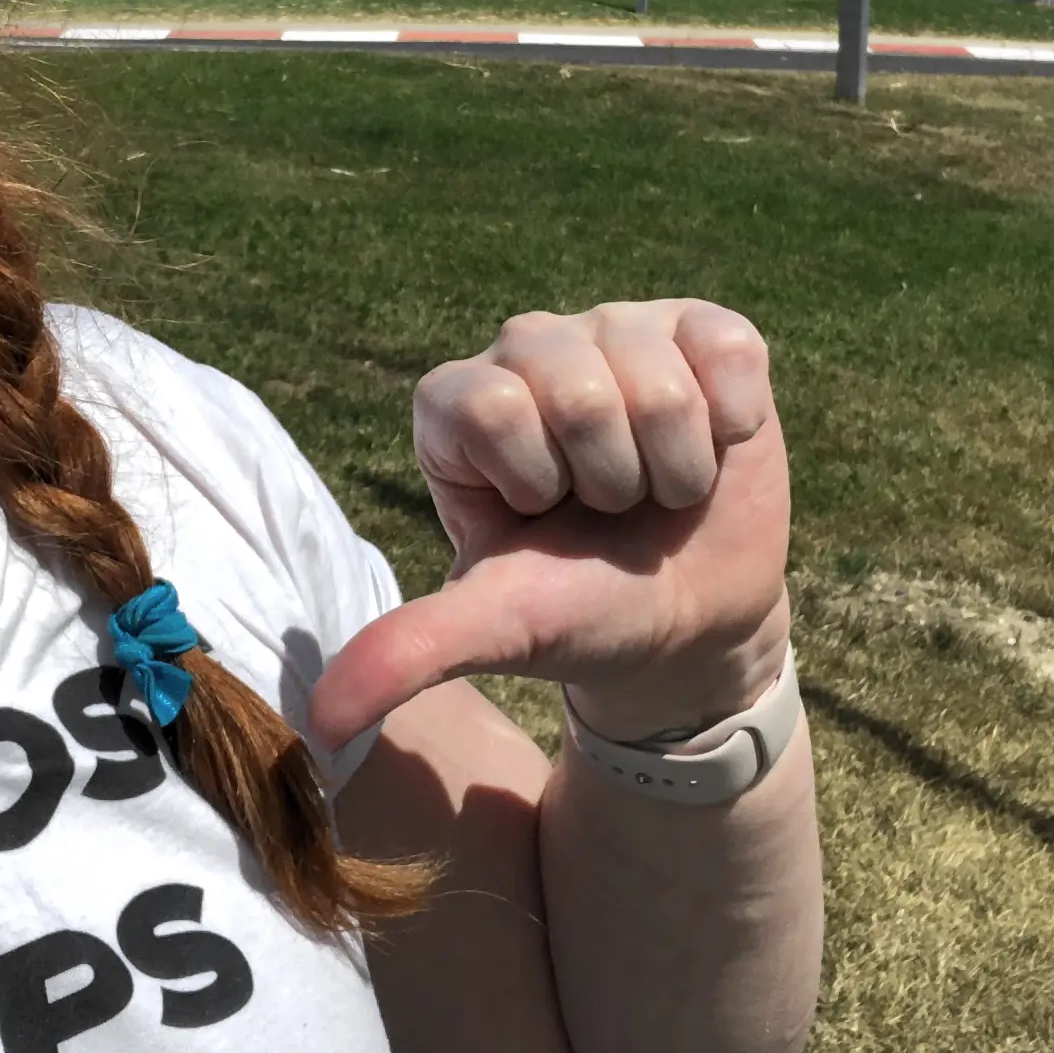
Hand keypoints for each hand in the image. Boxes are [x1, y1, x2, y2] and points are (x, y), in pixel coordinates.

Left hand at [308, 300, 789, 751]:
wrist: (688, 621)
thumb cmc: (579, 611)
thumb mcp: (496, 630)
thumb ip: (410, 652)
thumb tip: (321, 723)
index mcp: (456, 402)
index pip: (495, 408)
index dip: (537, 482)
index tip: (542, 520)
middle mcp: (529, 348)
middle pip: (581, 395)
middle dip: (612, 484)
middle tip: (608, 510)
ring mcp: (618, 329)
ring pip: (658, 383)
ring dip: (674, 467)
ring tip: (657, 488)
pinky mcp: (700, 330)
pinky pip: (728, 349)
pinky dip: (732, 424)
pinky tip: (714, 449)